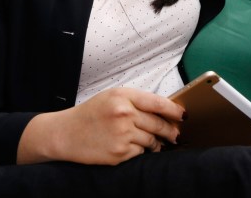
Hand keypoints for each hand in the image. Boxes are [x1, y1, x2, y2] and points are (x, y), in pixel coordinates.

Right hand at [17, 88, 184, 164]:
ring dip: (157, 143)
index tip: (184, 115)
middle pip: (158, 124)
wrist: (65, 134)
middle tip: (176, 134)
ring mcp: (121, 135)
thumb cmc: (91, 114)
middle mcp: (124, 114)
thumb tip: (166, 112)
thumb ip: (137, 101)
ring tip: (157, 143)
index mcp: (123, 96)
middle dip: (170, 131)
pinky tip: (134, 148)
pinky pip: (140, 153)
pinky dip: (141, 152)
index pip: (158, 103)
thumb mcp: (113, 97)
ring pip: (152, 141)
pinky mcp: (118, 154)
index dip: (175, 110)